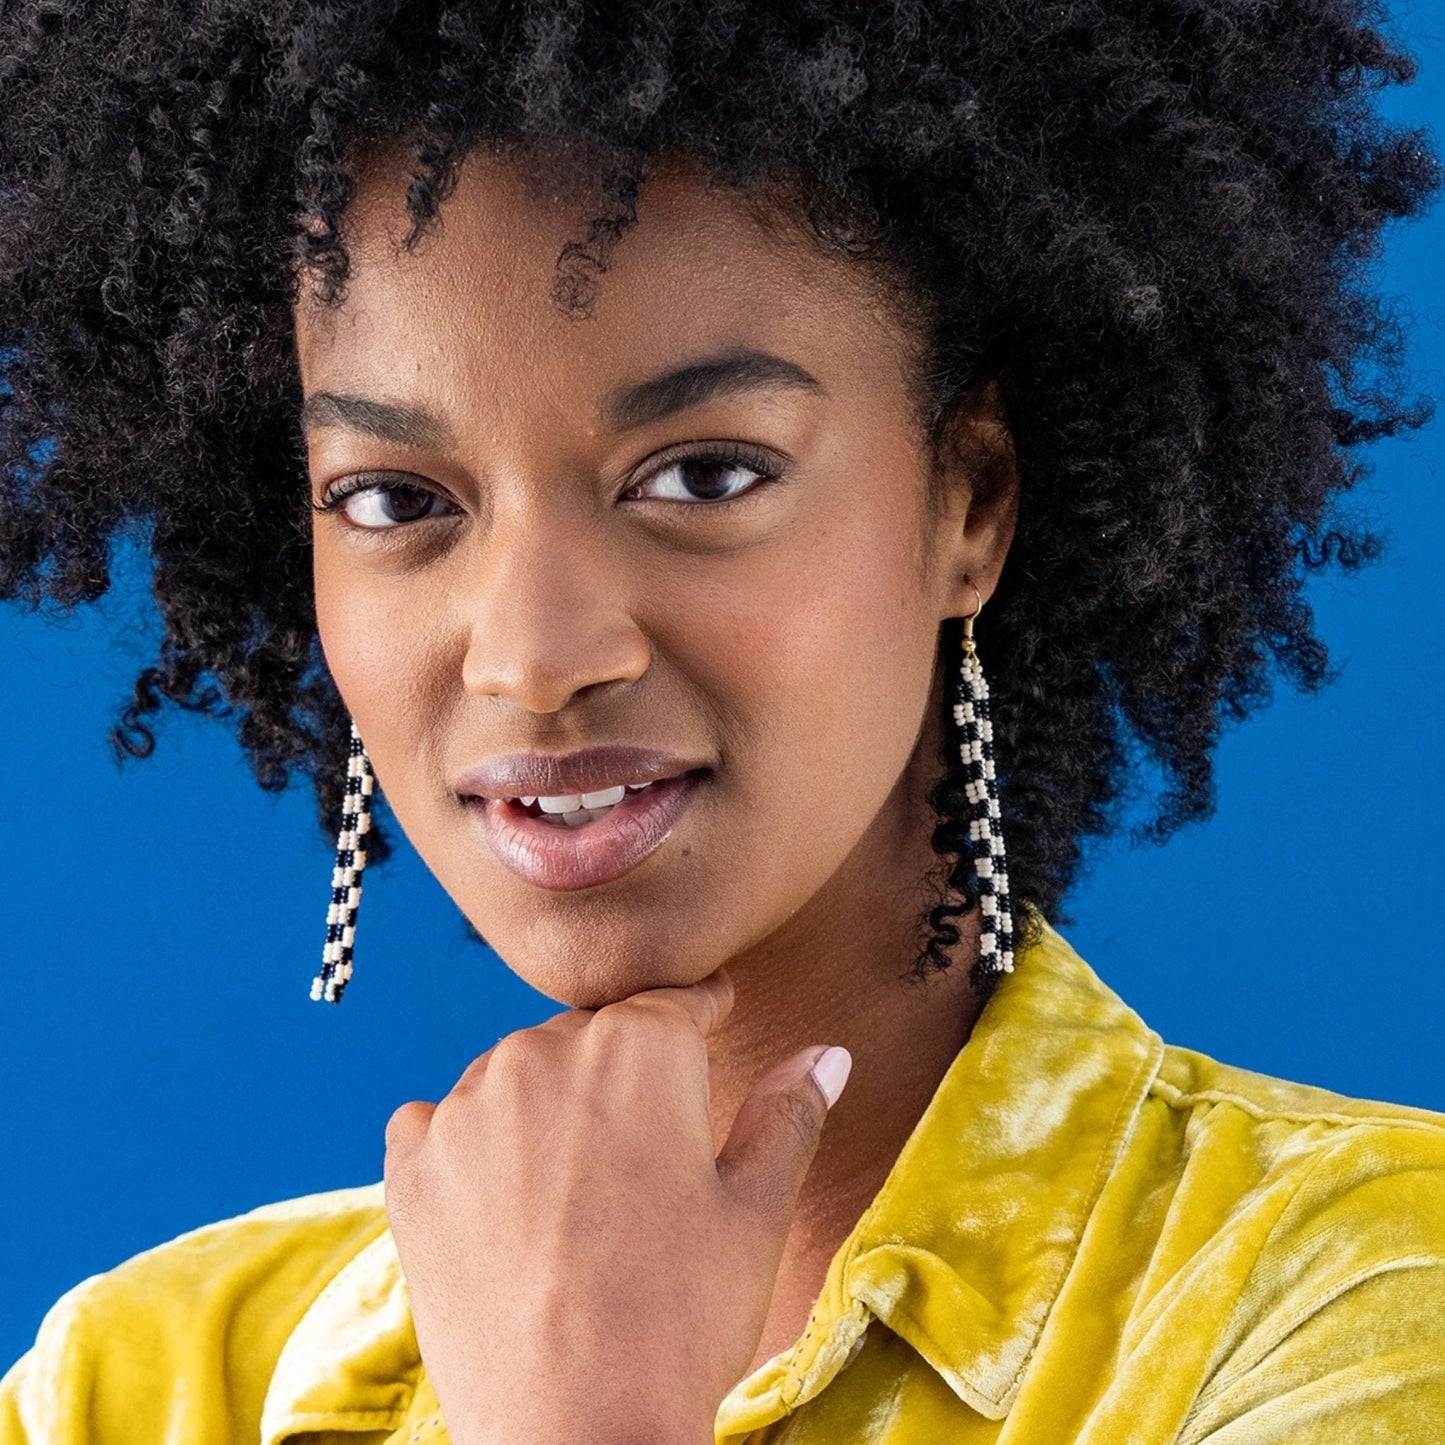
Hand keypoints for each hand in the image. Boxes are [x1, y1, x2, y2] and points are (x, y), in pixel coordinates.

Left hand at [382, 967, 851, 1444]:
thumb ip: (788, 1114)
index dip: (700, 1018)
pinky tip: (504, 1204)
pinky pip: (441, 1121)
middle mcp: (544, 1053)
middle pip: (592, 1038)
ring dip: (545, 1109)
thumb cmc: (678, 1320)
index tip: (709, 1025)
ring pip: (518, 1075)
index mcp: (639, 1047)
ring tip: (577, 1193)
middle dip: (621, 1077)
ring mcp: (468, 1107)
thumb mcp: (756, 1211)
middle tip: (646, 1156)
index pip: (675, 1001)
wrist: (574, 1435)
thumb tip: (826, 1054)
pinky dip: (470, 1146)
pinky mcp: (412, 1165)